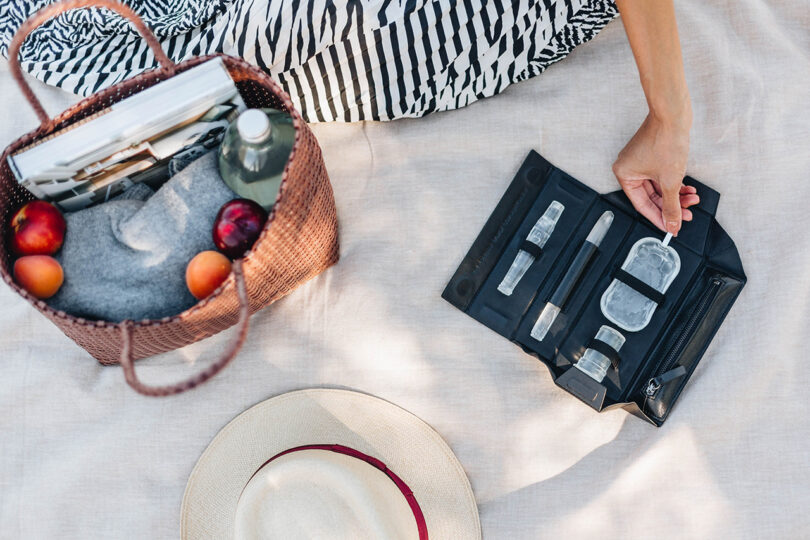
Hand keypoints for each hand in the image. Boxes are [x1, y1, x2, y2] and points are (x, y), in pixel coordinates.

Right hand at [612, 112, 697, 234]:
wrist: (674, 115)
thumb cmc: (665, 140)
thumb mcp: (671, 181)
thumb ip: (671, 207)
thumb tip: (672, 225)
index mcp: (624, 174)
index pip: (642, 205)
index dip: (658, 218)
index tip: (670, 227)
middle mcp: (629, 168)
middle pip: (652, 196)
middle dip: (671, 205)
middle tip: (685, 215)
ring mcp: (641, 161)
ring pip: (659, 186)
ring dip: (676, 195)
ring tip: (691, 200)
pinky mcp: (652, 155)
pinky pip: (662, 176)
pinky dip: (675, 183)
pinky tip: (688, 188)